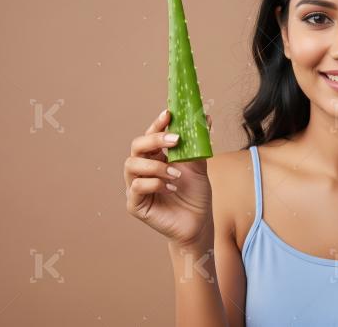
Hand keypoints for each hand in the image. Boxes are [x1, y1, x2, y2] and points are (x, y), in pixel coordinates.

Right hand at [123, 109, 213, 247]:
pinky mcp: (135, 204)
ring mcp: (136, 186)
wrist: (199, 223)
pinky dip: (155, 184)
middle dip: (154, 139)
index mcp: (155, 157)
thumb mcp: (198, 167)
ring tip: (176, 174)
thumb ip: (198, 144)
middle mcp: (142, 170)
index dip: (157, 123)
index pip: (150, 135)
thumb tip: (205, 117)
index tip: (169, 113)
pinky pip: (136, 187)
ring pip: (132, 165)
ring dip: (156, 166)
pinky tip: (171, 188)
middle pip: (137, 146)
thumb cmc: (195, 195)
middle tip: (175, 139)